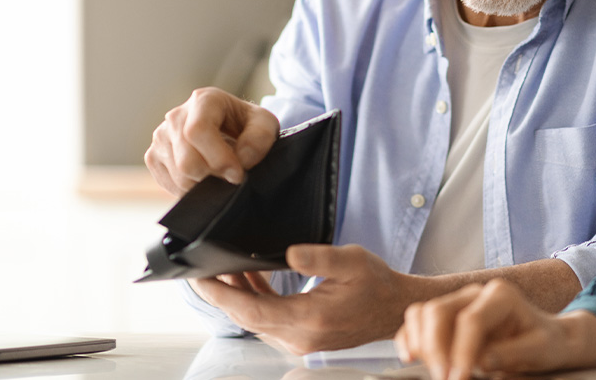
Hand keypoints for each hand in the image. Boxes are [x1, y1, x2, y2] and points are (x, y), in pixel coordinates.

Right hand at [144, 87, 279, 196]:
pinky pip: (170, 184)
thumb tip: (242, 158)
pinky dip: (191, 189)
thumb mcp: (264, 124)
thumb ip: (260, 138)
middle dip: (214, 176)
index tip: (237, 174)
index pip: (198, 131)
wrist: (228, 129)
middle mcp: (175, 116)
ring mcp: (161, 137)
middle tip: (232, 176)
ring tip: (220, 174)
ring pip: (179, 176)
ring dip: (205, 184)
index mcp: (203, 100)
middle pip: (187, 160)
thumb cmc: (246, 125)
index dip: (218, 158)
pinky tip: (205, 178)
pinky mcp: (153, 156)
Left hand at [191, 244, 419, 354]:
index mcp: (308, 319)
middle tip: (203, 270)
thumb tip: (287, 253)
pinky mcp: (302, 338)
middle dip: (222, 294)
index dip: (221, 294)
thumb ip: (318, 257)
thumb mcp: (351, 260)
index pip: (250, 309)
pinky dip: (256, 301)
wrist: (396, 308)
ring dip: (238, 296)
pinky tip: (253, 280)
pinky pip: (269, 321)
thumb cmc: (376, 284)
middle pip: (246, 317)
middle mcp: (299, 337)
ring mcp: (300, 341)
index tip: (200, 279)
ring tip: (227, 268)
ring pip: (256, 320)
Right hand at [394, 279, 595, 379]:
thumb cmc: (544, 344)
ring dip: (421, 344)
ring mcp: (458, 302)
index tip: (459, 378)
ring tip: (435, 372)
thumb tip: (481, 360)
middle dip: (436, 348)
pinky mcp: (446, 316)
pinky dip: (409, 338)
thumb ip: (512, 354)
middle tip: (444, 379)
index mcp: (501, 295)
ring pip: (422, 313)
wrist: (546, 339)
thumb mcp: (540, 350)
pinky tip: (410, 357)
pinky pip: (416, 321)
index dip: (461, 352)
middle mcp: (475, 293)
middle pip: (438, 311)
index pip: (470, 319)